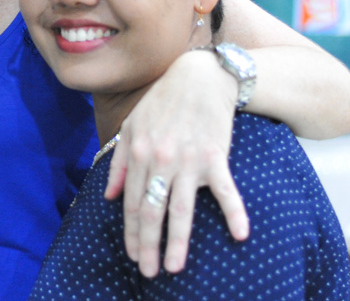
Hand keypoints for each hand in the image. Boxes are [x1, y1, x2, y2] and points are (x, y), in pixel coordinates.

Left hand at [104, 49, 248, 276]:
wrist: (199, 77)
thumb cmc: (162, 101)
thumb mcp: (131, 126)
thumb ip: (118, 162)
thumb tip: (109, 196)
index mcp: (138, 153)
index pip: (130, 202)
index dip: (131, 231)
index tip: (133, 254)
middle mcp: (159, 160)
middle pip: (151, 211)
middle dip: (148, 245)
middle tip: (148, 272)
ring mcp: (188, 160)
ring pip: (181, 209)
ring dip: (177, 241)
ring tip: (174, 267)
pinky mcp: (215, 156)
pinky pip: (225, 190)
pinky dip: (234, 212)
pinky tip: (239, 235)